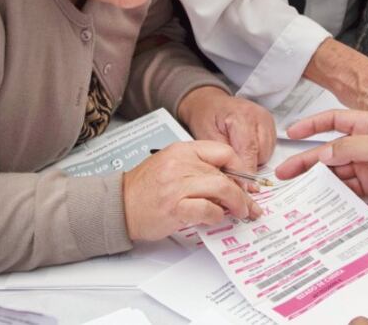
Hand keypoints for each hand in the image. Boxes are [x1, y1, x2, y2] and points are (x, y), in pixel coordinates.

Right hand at [122, 140, 261, 241]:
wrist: (118, 206)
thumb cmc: (144, 189)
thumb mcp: (171, 165)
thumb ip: (198, 168)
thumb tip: (228, 181)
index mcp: (182, 150)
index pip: (223, 151)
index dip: (240, 168)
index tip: (247, 182)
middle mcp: (181, 164)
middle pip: (225, 174)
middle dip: (243, 192)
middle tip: (249, 204)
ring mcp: (177, 186)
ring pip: (221, 189)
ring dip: (236, 204)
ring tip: (240, 212)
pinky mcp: (175, 207)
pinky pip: (207, 209)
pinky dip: (216, 215)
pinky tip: (215, 218)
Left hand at [177, 86, 275, 172]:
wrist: (209, 103)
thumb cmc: (206, 116)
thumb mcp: (206, 136)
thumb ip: (223, 158)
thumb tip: (235, 180)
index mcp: (242, 116)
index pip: (249, 151)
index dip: (245, 173)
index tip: (241, 188)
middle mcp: (259, 116)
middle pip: (261, 154)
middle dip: (247, 165)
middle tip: (231, 166)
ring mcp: (267, 120)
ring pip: (267, 154)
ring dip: (253, 159)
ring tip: (236, 152)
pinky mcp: (271, 124)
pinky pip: (269, 148)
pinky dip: (258, 153)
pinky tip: (244, 148)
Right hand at [275, 110, 367, 213]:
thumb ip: (353, 148)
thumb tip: (326, 152)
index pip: (334, 121)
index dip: (312, 126)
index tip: (293, 132)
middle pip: (330, 151)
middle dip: (307, 160)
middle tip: (287, 171)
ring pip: (336, 171)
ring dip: (318, 179)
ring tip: (299, 188)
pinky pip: (348, 188)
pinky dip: (334, 193)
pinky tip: (322, 198)